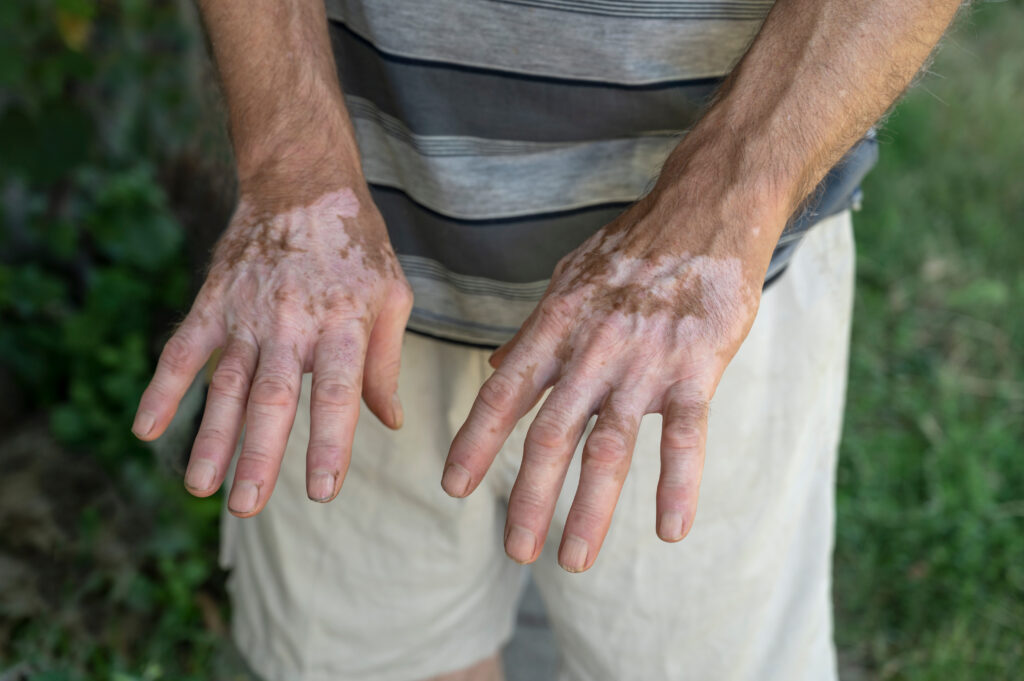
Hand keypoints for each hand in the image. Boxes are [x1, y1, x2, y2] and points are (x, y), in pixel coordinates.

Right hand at [132, 181, 412, 515]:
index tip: (322, 491)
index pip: (338, 394)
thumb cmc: (358, 248)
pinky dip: (164, 387)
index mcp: (344, 325)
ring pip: (226, 383)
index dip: (329, 443)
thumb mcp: (392, 297)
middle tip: (245, 508)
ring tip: (199, 489)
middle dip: (258, 455)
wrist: (305, 185)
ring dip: (211, 436)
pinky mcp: (214, 301)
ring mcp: (248, 312)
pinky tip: (147, 428)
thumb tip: (390, 421)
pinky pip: (184, 349)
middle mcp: (293, 323)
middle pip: (274, 397)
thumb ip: (385, 362)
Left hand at [442, 191, 770, 571]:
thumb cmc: (634, 248)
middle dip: (527, 497)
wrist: (706, 211)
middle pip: (551, 435)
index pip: (505, 393)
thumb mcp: (569, 279)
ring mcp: (645, 361)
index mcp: (556, 326)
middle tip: (515, 549)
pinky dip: (678, 485)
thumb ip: (533, 332)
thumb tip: (493, 369)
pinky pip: (686, 436)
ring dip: (589, 509)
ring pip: (610, 447)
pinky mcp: (697, 367)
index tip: (453, 485)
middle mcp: (592, 349)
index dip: (475, 441)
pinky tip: (670, 529)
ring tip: (573, 558)